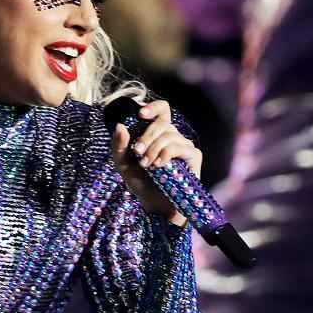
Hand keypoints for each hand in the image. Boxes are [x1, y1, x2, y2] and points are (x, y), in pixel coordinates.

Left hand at [110, 100, 201, 226]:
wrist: (155, 205)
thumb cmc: (141, 183)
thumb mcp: (123, 164)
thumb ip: (118, 146)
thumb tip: (120, 126)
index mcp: (157, 134)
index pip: (162, 110)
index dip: (153, 107)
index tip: (141, 114)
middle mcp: (173, 136)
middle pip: (162, 122)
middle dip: (146, 136)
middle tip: (137, 152)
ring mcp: (184, 145)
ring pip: (169, 134)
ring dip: (153, 149)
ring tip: (146, 165)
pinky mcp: (193, 156)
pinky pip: (179, 146)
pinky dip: (166, 154)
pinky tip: (159, 166)